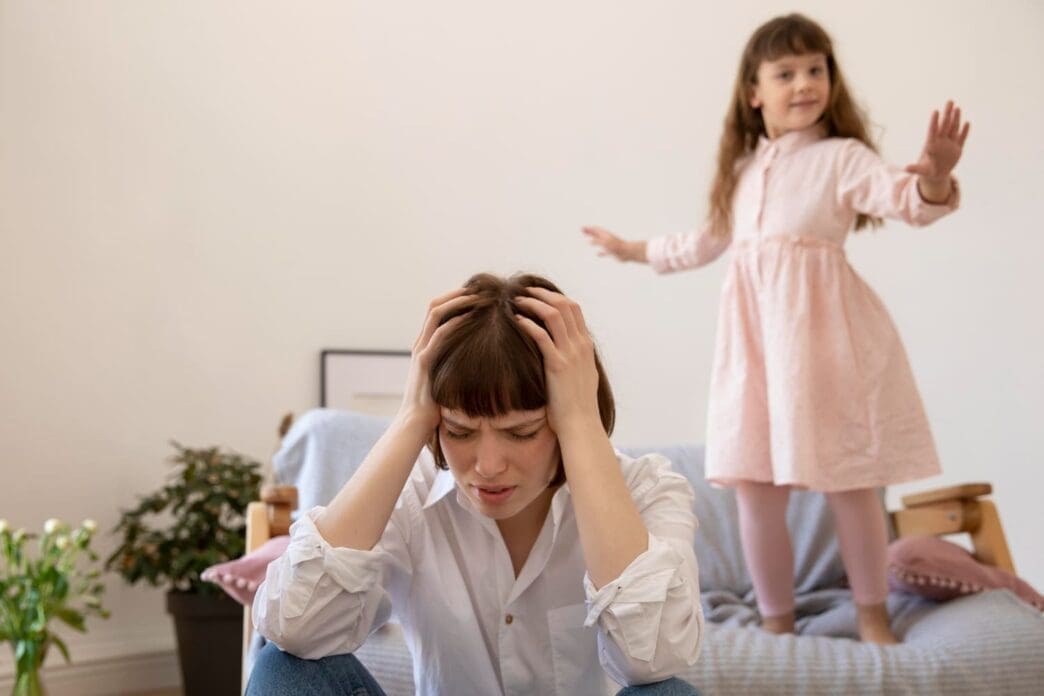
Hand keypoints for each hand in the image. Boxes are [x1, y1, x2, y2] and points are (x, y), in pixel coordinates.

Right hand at [397, 288, 473, 434]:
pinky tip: (472, 316)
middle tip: (479, 287)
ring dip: (457, 300)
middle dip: (457, 293)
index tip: (477, 293)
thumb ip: (453, 364)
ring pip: (435, 313)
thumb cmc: (432, 406)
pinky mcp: (425, 362)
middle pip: (435, 305)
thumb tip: (475, 358)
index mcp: (424, 345)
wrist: (414, 424)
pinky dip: (455, 321)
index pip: (437, 311)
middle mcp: (420, 343)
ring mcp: (420, 350)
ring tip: (478, 295)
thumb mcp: (444, 378)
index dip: (455, 298)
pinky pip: (439, 334)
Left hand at [513, 287, 601, 434]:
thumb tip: (564, 351)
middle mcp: (581, 345)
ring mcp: (571, 354)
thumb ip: (576, 359)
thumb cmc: (577, 405)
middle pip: (565, 305)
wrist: (580, 424)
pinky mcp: (558, 365)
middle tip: (524, 290)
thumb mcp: (582, 376)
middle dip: (543, 294)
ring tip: (516, 301)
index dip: (555, 296)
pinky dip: (529, 324)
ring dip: (534, 303)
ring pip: (554, 315)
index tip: (538, 294)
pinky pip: (542, 336)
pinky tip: (516, 321)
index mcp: (586, 346)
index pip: (575, 309)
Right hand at [582, 226, 646, 262]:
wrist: (627, 252)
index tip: (581, 228)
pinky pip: (604, 252)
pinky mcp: (612, 252)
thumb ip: (598, 241)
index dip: (588, 229)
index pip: (595, 230)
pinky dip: (600, 252)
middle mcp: (607, 239)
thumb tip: (589, 241)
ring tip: (588, 242)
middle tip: (582, 231)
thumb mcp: (605, 243)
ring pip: (600, 243)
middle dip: (590, 233)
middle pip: (597, 234)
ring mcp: (609, 245)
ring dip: (594, 242)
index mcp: (605, 235)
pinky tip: (597, 254)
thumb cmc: (617, 246)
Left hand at [905, 100, 970, 182]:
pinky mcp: (958, 148)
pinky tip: (967, 123)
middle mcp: (941, 141)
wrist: (937, 174)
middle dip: (947, 114)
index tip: (935, 111)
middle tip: (949, 101)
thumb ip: (915, 168)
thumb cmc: (927, 170)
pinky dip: (965, 132)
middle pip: (945, 125)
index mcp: (931, 145)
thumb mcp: (922, 170)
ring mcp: (950, 143)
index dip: (934, 121)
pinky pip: (962, 138)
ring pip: (954, 128)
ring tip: (957, 108)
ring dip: (956, 119)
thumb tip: (905, 169)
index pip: (933, 130)